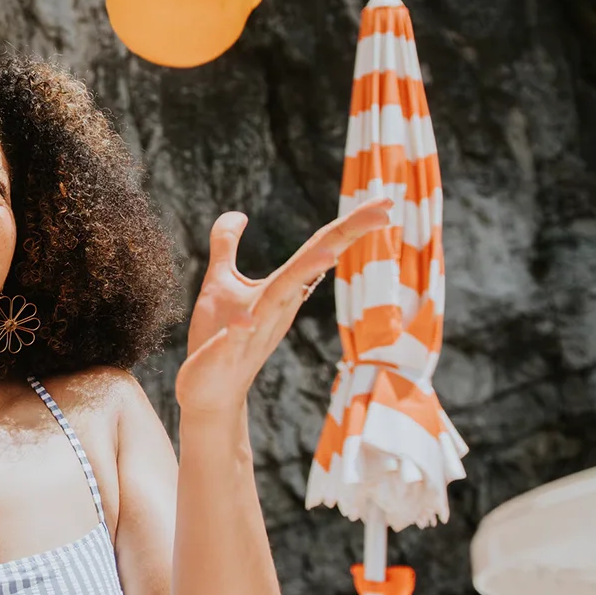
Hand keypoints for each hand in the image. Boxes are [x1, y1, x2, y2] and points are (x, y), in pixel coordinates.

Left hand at [176, 201, 393, 413]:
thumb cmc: (219, 336)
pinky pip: (238, 337)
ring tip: (328, 253)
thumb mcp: (220, 281)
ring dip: (304, 276)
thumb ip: (226, 245)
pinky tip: (246, 320)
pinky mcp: (227, 351)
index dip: (350, 224)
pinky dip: (243, 328)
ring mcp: (256, 329)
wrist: (210, 393)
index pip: (319, 248)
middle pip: (314, 263)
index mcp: (281, 287)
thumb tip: (238, 213)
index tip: (385, 201)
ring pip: (283, 297)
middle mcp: (278, 305)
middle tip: (385, 211)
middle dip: (347, 236)